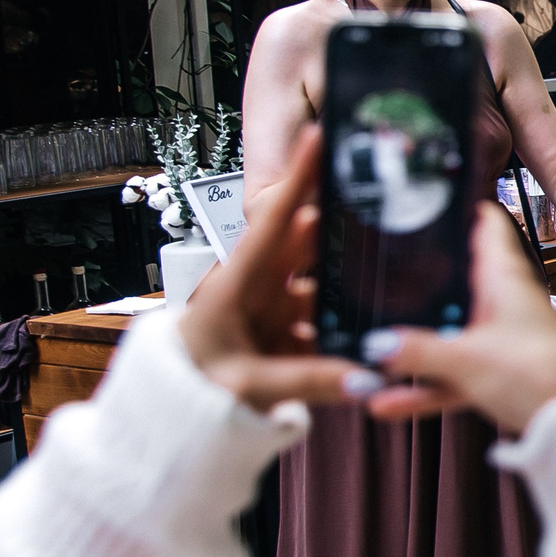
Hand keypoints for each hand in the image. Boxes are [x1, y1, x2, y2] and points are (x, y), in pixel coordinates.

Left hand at [180, 126, 367, 412]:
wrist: (167, 419)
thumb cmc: (186, 393)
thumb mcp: (244, 386)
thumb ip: (307, 381)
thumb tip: (366, 376)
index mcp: (235, 284)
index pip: (273, 222)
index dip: (297, 179)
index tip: (319, 137)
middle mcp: (256, 289)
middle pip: (305, 247)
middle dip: (340, 227)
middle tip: (382, 209)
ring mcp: (272, 312)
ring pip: (321, 286)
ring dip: (347, 286)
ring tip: (388, 280)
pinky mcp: (285, 337)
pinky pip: (323, 323)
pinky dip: (344, 326)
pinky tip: (371, 333)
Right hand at [360, 203, 555, 431]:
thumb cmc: (538, 374)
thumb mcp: (466, 359)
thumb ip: (417, 351)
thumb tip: (375, 344)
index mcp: (505, 278)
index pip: (486, 224)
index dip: (460, 208)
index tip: (427, 201)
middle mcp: (504, 302)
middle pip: (457, 280)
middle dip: (420, 282)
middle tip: (377, 275)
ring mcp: (501, 338)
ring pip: (450, 334)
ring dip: (413, 348)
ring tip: (368, 357)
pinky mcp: (500, 373)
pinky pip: (453, 374)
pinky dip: (425, 386)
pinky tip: (387, 404)